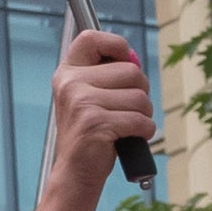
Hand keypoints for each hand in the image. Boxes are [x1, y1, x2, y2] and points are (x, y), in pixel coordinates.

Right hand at [38, 25, 153, 210]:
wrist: (76, 172)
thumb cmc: (91, 134)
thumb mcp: (92, 97)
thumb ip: (109, 75)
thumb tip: (133, 57)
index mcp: (67, 73)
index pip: (91, 38)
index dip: (115, 44)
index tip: (122, 60)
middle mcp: (70, 84)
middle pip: (132, 71)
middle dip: (140, 93)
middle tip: (122, 111)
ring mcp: (80, 102)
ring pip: (141, 97)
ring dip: (143, 116)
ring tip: (123, 127)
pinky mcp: (95, 122)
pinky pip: (141, 120)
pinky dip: (143, 133)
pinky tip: (126, 139)